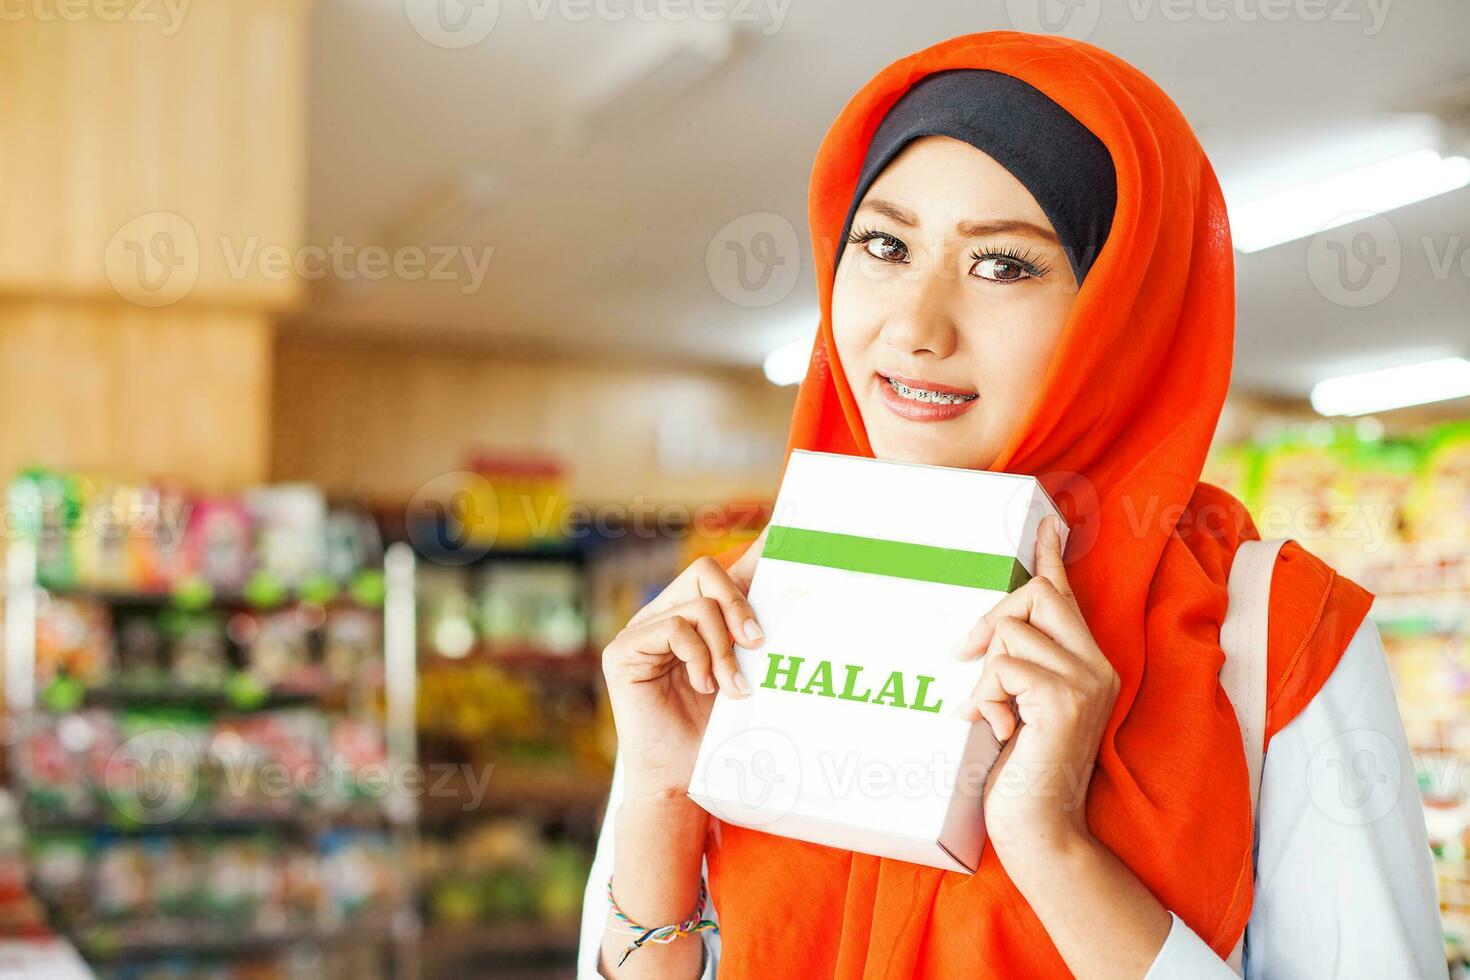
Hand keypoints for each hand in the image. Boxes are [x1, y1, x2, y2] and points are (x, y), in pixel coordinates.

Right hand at [602, 528, 767, 802]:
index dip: (755, 548)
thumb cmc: (717, 735)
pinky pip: (673, 627)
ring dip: (723, 647)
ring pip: (695, 604)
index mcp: (696, 619)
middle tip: (757, 643)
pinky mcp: (623, 651)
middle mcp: (665, 617)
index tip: (788, 526)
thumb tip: (794, 591)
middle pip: (707, 573)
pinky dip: (697, 655)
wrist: (682, 782)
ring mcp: (641, 631)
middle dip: (740, 604)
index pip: (726, 573)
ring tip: (731, 687)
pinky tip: (703, 686)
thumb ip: (754, 637)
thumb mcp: (747, 675)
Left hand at [954, 514, 1119, 857]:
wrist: (1041, 831)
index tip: (1047, 521)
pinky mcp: (1065, 701)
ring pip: (1011, 633)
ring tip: (990, 717)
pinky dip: (985, 697)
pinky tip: (993, 728)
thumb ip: (1015, 669)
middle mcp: (1096, 666)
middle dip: (993, 618)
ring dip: (984, 676)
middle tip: (965, 657)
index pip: (1065, 595)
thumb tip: (984, 637)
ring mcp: (1085, 682)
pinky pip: (1004, 667)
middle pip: (1037, 596)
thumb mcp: (1017, 708)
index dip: (1051, 556)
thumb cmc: (1020, 771)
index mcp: (1088, 663)